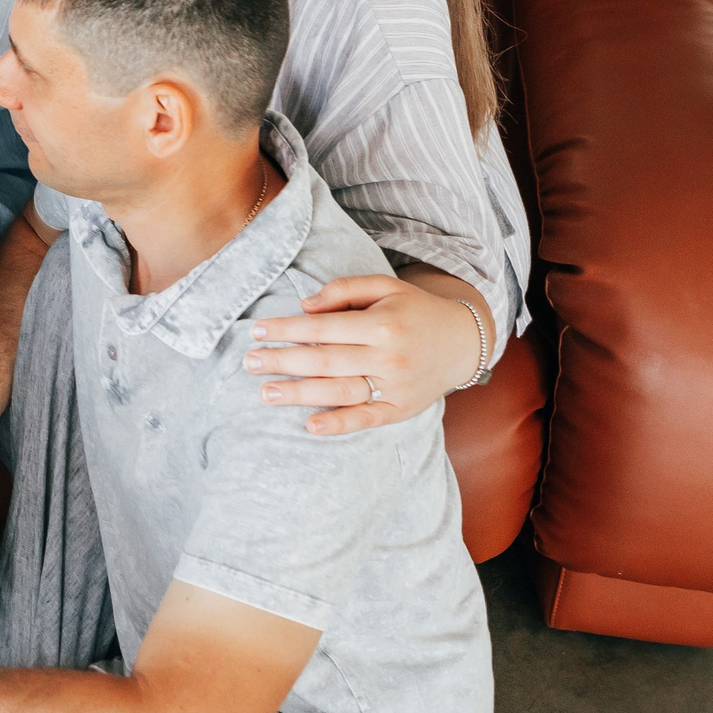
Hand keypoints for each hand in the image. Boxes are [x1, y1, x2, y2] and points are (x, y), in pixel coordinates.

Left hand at [246, 271, 486, 434]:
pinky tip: (311, 426)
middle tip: (249, 363)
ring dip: (300, 394)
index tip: (256, 331)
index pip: (322, 329)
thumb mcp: (385, 287)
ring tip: (266, 393)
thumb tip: (304, 307)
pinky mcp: (400, 409)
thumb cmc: (414, 311)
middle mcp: (388, 357)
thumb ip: (344, 290)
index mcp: (381, 324)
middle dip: (283, 362)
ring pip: (340, 391)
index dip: (286, 330)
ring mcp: (395, 386)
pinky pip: (366, 419)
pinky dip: (339, 424)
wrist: (464, 341)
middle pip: (325, 361)